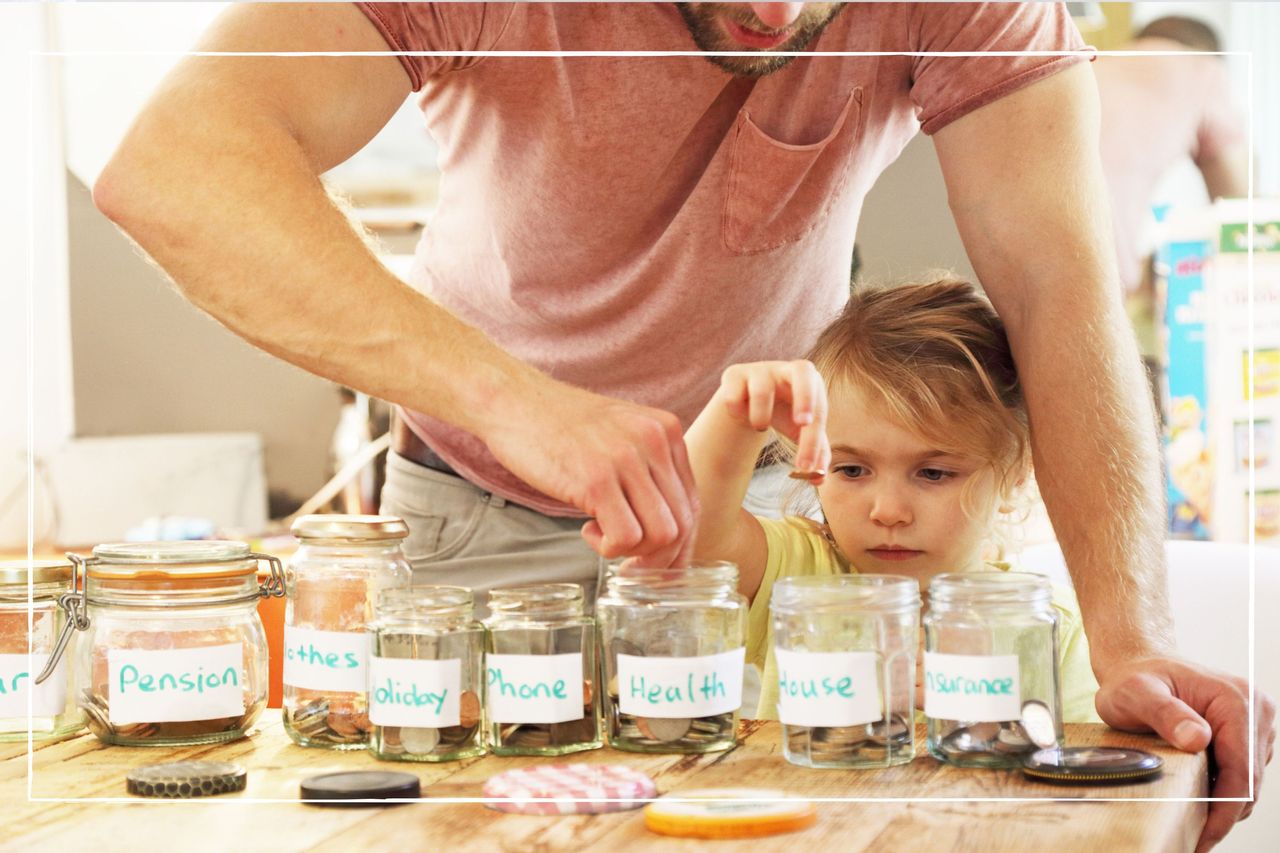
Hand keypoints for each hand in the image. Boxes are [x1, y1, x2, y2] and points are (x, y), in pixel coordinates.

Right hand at [482, 378, 698, 566]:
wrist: (512, 401)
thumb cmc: (559, 425)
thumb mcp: (620, 434)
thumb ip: (647, 469)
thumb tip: (666, 529)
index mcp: (666, 431)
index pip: (693, 504)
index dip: (679, 544)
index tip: (657, 562)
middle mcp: (654, 441)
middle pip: (683, 524)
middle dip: (658, 557)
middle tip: (628, 562)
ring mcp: (626, 459)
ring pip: (661, 535)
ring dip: (633, 553)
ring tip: (603, 537)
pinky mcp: (595, 479)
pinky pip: (626, 537)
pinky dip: (609, 547)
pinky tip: (587, 530)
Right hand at [716, 360, 829, 475]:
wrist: (748, 397)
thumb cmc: (784, 413)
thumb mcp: (800, 433)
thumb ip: (814, 453)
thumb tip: (818, 477)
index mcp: (811, 382)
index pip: (818, 409)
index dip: (813, 439)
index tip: (805, 465)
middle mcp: (787, 370)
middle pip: (803, 370)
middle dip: (805, 398)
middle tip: (802, 424)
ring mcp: (760, 369)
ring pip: (762, 391)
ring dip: (760, 417)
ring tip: (759, 426)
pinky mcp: (734, 374)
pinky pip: (734, 396)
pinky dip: (736, 412)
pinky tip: (740, 414)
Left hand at [1094, 656, 1277, 851]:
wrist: (1138, 663)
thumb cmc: (1133, 677)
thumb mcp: (1136, 693)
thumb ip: (1164, 713)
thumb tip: (1197, 738)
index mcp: (1237, 701)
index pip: (1242, 770)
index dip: (1223, 809)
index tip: (1202, 837)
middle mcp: (1256, 710)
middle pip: (1250, 782)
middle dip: (1223, 815)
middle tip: (1193, 842)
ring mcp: (1255, 723)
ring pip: (1248, 782)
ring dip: (1223, 806)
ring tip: (1191, 828)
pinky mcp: (1247, 734)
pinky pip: (1241, 774)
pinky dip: (1222, 791)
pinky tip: (1196, 802)